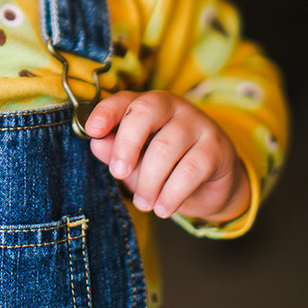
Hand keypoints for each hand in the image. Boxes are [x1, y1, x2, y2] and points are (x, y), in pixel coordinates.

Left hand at [84, 91, 250, 222]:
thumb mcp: (137, 161)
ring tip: (144, 203)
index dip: (106, 112)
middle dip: (126, 144)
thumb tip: (96, 143)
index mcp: (147, 105)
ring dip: (149, 181)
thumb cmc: (167, 167)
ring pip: (165, 146)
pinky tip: (163, 208)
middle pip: (145, 112)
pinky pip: (190, 169)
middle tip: (118, 173)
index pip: (124, 99)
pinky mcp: (216, 147)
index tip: (92, 131)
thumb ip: (116, 151)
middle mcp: (173, 106)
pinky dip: (172, 193)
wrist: (213, 183)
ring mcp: (197, 124)